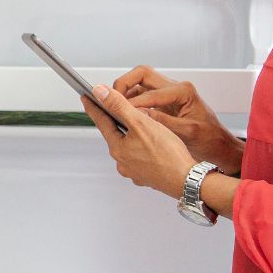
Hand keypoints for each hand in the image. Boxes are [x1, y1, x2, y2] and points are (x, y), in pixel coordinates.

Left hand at [80, 86, 196, 198]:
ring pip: (128, 147)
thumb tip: (100, 92)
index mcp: (118, 148)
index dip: (94, 106)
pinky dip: (143, 149)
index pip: (101, 121)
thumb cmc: (168, 154)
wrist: (186, 180)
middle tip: (113, 108)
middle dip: (115, 121)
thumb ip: (119, 106)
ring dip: (131, 136)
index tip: (86, 97)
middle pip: (115, 134)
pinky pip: (140, 158)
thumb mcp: (141, 123)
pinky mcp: (146, 176)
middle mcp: (122, 162)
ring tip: (140, 126)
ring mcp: (134, 171)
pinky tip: (152, 146)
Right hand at [112, 66, 242, 175]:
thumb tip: (139, 114)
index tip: (121, 112)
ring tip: (115, 105)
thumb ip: (162, 121)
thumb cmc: (209, 140)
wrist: (219, 145)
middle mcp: (176, 87)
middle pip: (142, 74)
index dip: (133, 103)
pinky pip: (142, 93)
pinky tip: (125, 112)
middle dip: (124, 83)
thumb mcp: (186, 132)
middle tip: (113, 98)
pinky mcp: (164, 101)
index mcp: (184, 92)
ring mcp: (169, 93)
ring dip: (126, 91)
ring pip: (140, 82)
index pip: (151, 92)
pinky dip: (131, 99)